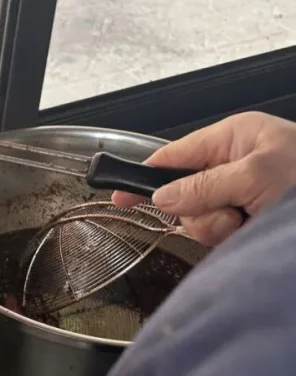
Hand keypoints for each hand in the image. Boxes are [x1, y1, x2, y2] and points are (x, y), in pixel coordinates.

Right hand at [113, 112, 295, 245]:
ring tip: (247, 222)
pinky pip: (218, 234)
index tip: (119, 193)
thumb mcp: (256, 175)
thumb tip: (164, 197)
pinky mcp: (249, 220)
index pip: (173, 155)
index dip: (144, 175)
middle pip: (182, 194)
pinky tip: (251, 231)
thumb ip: (203, 185)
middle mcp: (235, 165)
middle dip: (198, 211)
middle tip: (226, 214)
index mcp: (235, 138)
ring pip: (198, 219)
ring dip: (217, 227)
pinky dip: (231, 238)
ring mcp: (242, 195)